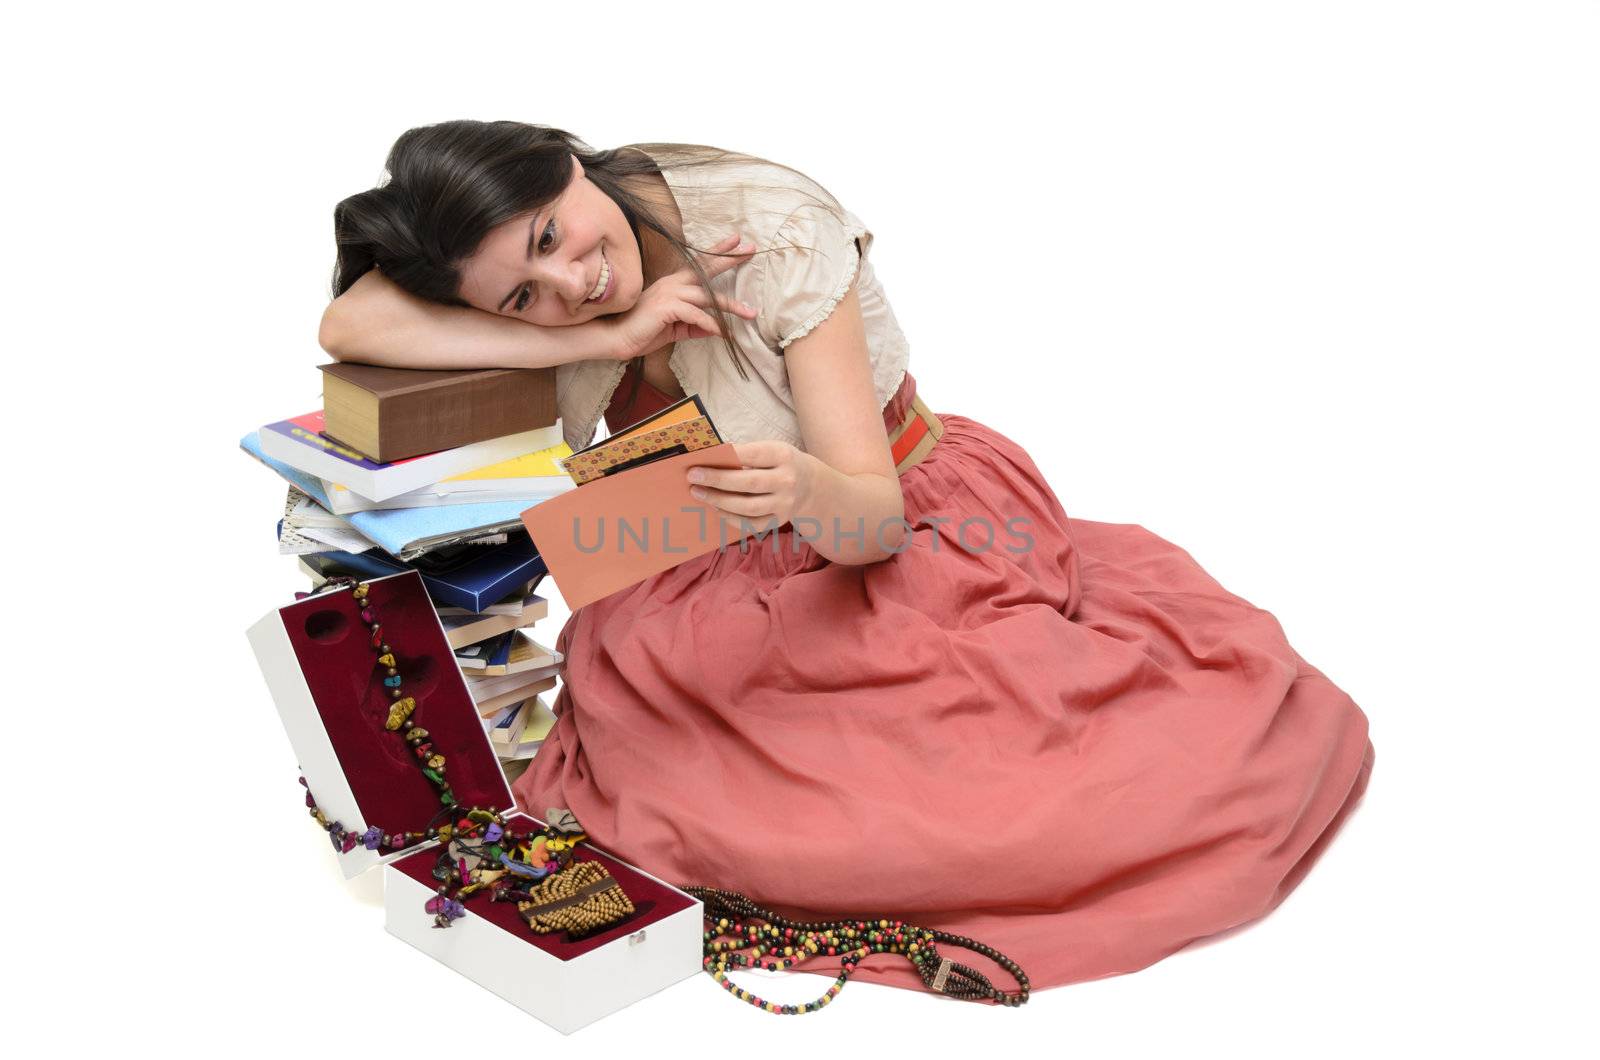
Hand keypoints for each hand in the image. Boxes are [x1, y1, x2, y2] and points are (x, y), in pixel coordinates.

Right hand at [602, 234, 758, 360]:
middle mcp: (672, 285)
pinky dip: (710, 324)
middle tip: (751, 249)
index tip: (736, 242)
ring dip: (731, 306)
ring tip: (750, 313)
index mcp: (673, 285)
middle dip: (729, 259)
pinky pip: (695, 314)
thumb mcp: (675, 329)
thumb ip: (694, 326)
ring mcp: (669, 294)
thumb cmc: (642, 332)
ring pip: (707, 296)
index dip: (717, 253)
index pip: (699, 265)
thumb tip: (715, 329)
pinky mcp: (666, 308)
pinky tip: (721, 333)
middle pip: (705, 269)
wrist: (616, 338)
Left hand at [686, 440, 817, 536]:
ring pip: (748, 507)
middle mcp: (787, 480)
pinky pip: (751, 524)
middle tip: (693, 478)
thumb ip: (746, 453)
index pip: (752, 455)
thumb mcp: (770, 449)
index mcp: (783, 456)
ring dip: (720, 501)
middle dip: (717, 480)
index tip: (700, 460)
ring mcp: (785, 504)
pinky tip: (715, 508)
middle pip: (748, 482)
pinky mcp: (779, 521)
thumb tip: (710, 459)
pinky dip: (731, 518)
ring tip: (699, 493)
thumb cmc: (779, 463)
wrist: (810, 485)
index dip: (726, 457)